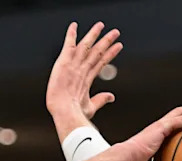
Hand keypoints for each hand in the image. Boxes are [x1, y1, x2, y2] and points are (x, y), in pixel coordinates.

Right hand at [46, 21, 122, 139]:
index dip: (110, 54)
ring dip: (93, 35)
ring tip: (102, 26)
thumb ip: (100, 99)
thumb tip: (111, 96)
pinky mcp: (64, 64)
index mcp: (85, 79)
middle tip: (115, 32)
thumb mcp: (91, 106)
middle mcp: (79, 69)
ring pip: (86, 47)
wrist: (65, 112)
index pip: (101, 62)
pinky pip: (68, 46)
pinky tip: (74, 26)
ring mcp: (72, 66)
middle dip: (105, 41)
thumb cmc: (74, 113)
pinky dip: (70, 36)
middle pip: (95, 52)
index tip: (118, 46)